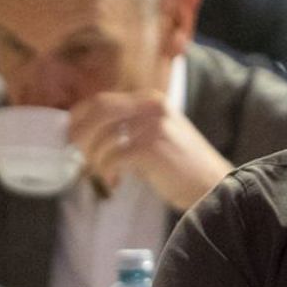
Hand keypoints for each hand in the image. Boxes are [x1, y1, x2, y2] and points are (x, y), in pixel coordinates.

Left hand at [69, 89, 232, 210]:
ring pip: (102, 138)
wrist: (213, 185)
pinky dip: (107, 172)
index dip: (80, 117)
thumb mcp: (159, 135)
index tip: (72, 136)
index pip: (102, 100)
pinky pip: (113, 158)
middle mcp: (151, 107)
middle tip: (79, 156)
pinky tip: (116, 182)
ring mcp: (152, 126)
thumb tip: (89, 136)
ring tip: (104, 175)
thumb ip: (130, 128)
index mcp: (151, 101)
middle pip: (98, 110)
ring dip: (95, 160)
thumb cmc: (183, 166)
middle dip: (80, 135)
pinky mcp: (151, 148)